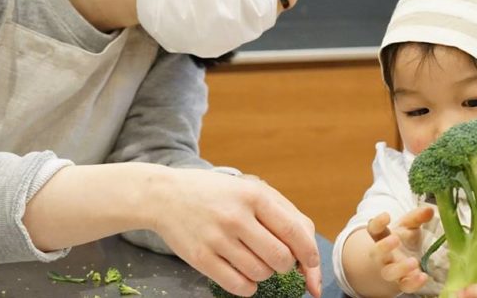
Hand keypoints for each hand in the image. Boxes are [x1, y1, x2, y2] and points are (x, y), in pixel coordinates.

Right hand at [150, 168, 320, 296]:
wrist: (165, 195)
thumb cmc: (217, 194)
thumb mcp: (250, 190)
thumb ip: (283, 215)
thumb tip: (310, 258)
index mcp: (253, 195)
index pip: (294, 232)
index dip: (309, 254)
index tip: (311, 265)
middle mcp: (236, 216)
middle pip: (280, 258)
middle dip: (286, 266)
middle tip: (277, 260)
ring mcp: (217, 238)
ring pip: (261, 274)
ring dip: (265, 275)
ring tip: (254, 260)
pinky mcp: (201, 257)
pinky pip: (238, 286)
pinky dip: (248, 287)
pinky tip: (243, 274)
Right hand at [367, 207, 433, 292]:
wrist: (395, 268)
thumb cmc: (401, 242)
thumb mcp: (406, 228)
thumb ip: (416, 218)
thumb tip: (430, 209)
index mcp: (381, 238)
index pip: (374, 229)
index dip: (378, 222)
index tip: (386, 215)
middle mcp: (381, 256)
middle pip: (376, 253)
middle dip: (384, 246)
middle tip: (395, 239)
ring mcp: (390, 271)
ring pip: (389, 273)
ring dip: (400, 268)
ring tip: (414, 262)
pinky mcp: (401, 284)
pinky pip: (404, 286)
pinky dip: (413, 283)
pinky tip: (423, 276)